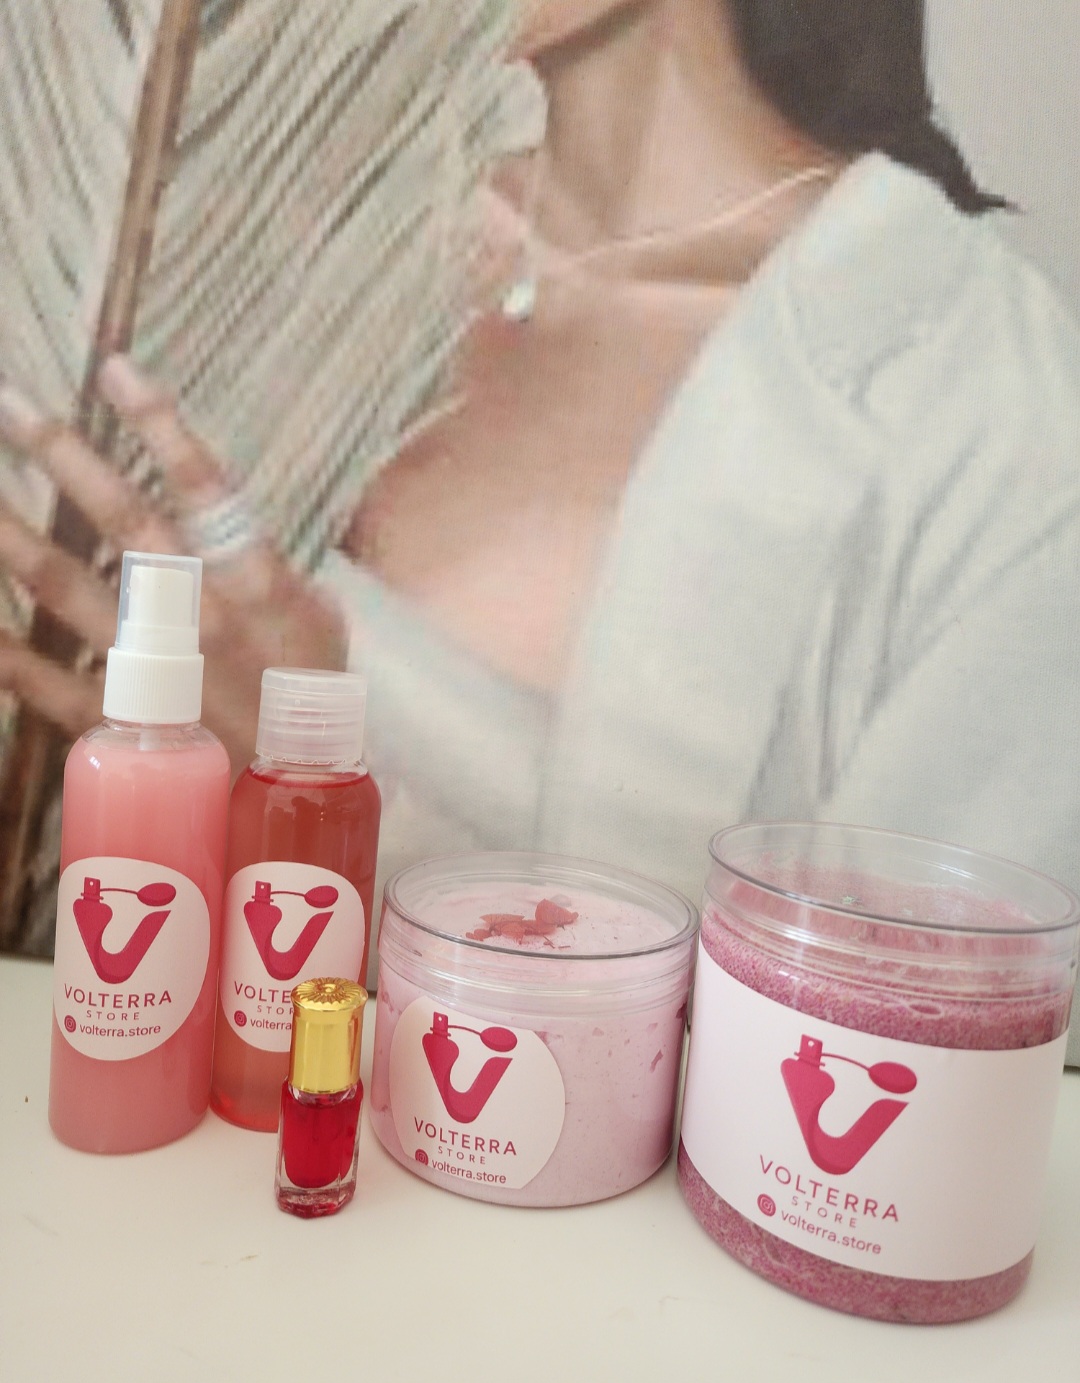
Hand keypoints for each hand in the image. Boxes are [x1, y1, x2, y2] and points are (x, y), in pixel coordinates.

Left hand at [0, 356, 347, 770]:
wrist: (301, 798)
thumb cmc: (317, 704)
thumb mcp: (323, 623)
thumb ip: (276, 568)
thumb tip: (236, 523)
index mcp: (259, 585)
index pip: (209, 487)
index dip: (162, 425)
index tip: (114, 369)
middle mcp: (200, 617)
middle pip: (121, 521)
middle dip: (62, 456)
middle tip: (11, 406)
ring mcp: (155, 669)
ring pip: (67, 587)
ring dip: (11, 533)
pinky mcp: (120, 721)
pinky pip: (46, 680)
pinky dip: (0, 651)